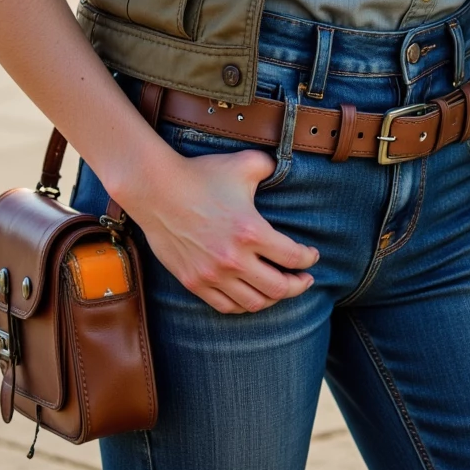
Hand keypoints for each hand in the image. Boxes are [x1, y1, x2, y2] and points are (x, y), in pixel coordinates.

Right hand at [115, 145, 318, 314]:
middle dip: (299, 285)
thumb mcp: (243, 163)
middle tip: (305, 279)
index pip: (292, 257)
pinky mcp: (194, 282)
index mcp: (251, 231)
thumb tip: (283, 167)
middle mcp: (234, 259)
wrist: (157, 189)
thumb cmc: (201, 175)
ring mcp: (213, 274)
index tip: (312, 256)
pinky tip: (251, 295)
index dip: (308, 258)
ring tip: (280, 288)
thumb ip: (269, 166)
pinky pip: (226, 306)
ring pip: (255, 302)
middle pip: (279, 287)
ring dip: (273, 298)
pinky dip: (244, 305)